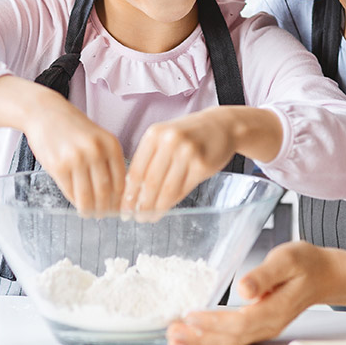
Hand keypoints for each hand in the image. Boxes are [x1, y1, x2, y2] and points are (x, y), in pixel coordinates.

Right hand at [22, 94, 126, 213]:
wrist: (45, 112)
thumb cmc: (72, 127)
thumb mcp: (98, 137)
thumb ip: (108, 159)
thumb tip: (115, 191)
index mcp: (110, 144)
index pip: (120, 180)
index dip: (120, 199)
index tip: (118, 208)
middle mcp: (95, 151)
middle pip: (105, 190)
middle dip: (105, 207)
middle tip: (103, 215)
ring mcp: (76, 159)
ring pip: (87, 195)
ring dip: (90, 209)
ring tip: (90, 214)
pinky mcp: (58, 166)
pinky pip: (70, 191)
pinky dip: (74, 201)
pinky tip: (77, 203)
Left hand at [122, 108, 238, 219]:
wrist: (221, 126)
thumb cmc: (189, 135)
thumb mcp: (165, 138)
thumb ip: (150, 158)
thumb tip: (132, 192)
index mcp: (154, 134)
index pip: (137, 170)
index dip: (128, 194)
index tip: (124, 209)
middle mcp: (169, 141)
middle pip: (150, 182)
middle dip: (141, 204)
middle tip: (136, 218)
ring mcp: (187, 152)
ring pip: (166, 189)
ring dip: (156, 208)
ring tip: (149, 218)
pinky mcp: (202, 165)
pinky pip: (183, 189)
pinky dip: (172, 202)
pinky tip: (165, 209)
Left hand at [166, 241, 332, 344]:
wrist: (325, 275)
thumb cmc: (307, 264)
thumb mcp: (287, 260)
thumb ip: (265, 275)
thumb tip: (244, 289)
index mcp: (275, 310)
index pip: (239, 322)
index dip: (213, 322)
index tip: (190, 316)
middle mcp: (269, 324)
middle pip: (231, 338)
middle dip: (200, 338)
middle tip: (172, 334)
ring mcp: (264, 327)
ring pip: (230, 341)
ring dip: (201, 342)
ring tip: (175, 339)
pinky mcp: (258, 324)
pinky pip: (233, 337)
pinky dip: (211, 339)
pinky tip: (195, 336)